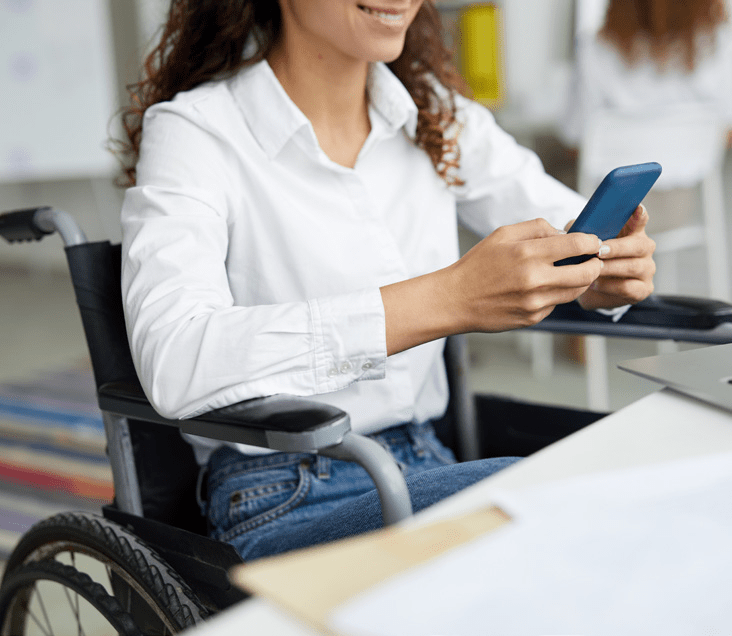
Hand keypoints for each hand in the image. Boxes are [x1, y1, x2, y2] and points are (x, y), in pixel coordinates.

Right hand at [450, 218, 603, 331]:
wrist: (456, 299)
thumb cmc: (477, 265)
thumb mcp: (501, 235)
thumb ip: (536, 228)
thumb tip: (564, 232)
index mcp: (527, 253)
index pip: (578, 244)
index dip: (592, 241)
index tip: (593, 242)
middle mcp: (534, 279)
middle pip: (587, 272)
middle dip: (595, 264)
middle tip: (592, 259)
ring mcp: (535, 302)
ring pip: (576, 290)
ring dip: (580, 280)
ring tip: (570, 272)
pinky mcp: (533, 318)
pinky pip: (556, 303)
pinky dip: (555, 294)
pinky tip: (540, 289)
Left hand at [577, 205, 655, 309]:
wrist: (589, 288)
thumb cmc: (589, 259)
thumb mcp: (584, 243)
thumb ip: (581, 231)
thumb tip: (574, 225)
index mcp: (632, 232)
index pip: (640, 220)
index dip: (639, 215)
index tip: (637, 208)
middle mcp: (644, 249)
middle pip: (639, 245)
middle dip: (617, 248)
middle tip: (599, 251)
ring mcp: (646, 269)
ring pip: (633, 267)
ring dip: (610, 268)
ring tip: (593, 269)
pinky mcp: (642, 289)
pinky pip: (628, 287)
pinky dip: (609, 286)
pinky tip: (595, 284)